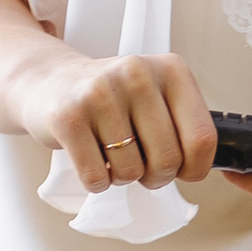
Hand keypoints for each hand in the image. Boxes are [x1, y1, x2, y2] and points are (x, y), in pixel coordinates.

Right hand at [3, 46, 220, 199]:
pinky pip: (96, 177)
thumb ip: (184, 126)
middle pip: (168, 160)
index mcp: (171, 69)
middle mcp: (138, 73)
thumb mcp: (156, 97)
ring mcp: (100, 93)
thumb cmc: (112, 101)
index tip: (183, 171)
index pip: (202, 137)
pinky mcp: (68, 117)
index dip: (195, 168)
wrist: (49, 83)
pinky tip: (89, 156)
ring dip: (122, 177)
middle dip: (156, 177)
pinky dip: (96, 181)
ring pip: (130, 172)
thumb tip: (200, 169)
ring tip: (109, 152)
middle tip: (141, 167)